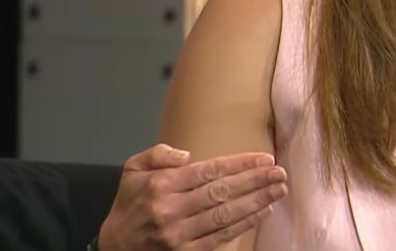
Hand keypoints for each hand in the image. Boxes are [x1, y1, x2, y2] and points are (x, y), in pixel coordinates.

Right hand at [97, 143, 287, 250]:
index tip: (264, 159)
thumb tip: (187, 153)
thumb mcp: (132, 170)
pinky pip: (221, 237)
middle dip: (255, 181)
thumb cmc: (129, 204)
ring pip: (226, 215)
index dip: (240, 164)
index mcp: (161, 185)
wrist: (115, 248)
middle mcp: (171, 209)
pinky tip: (263, 212)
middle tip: (279, 172)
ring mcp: (179, 234)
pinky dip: (245, 224)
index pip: (209, 171)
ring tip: (278, 190)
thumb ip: (158, 154)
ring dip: (256, 201)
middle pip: (222, 192)